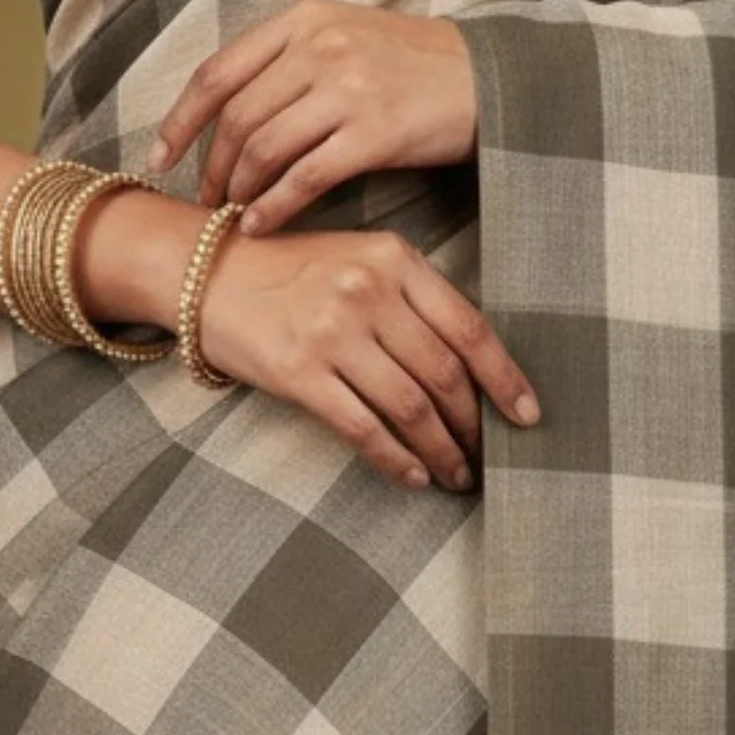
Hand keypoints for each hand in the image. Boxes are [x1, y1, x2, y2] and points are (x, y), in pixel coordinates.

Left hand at [145, 0, 476, 234]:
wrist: (490, 77)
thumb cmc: (416, 63)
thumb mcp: (348, 34)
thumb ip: (290, 57)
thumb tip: (230, 106)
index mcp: (305, 20)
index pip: (218, 72)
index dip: (179, 120)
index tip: (160, 157)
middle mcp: (320, 47)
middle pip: (236, 117)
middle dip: (210, 166)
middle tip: (205, 199)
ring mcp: (348, 88)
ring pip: (263, 148)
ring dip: (239, 190)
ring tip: (232, 215)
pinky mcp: (375, 132)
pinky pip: (304, 177)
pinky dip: (274, 207)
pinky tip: (262, 225)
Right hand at [191, 226, 541, 491]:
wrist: (206, 271)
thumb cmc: (292, 269)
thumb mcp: (359, 258)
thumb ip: (412, 297)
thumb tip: (468, 366)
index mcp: (394, 259)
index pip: (468, 327)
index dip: (505, 377)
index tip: (527, 414)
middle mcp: (368, 291)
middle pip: (443, 374)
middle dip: (473, 425)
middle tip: (486, 454)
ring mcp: (332, 331)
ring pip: (409, 407)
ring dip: (442, 450)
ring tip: (457, 474)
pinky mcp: (298, 371)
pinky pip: (362, 428)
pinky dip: (396, 460)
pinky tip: (414, 476)